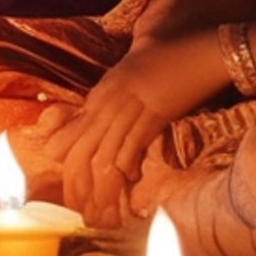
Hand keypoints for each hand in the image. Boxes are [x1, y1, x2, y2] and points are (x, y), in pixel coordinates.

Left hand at [43, 31, 227, 226]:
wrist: (187, 47)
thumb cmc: (157, 66)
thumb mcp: (124, 86)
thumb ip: (109, 110)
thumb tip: (101, 140)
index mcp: (101, 96)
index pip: (73, 134)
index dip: (68, 164)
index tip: (68, 190)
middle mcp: (109, 101)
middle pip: (84, 146)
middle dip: (79, 180)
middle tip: (80, 208)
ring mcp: (131, 105)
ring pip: (106, 148)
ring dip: (103, 181)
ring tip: (102, 206)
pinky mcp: (155, 110)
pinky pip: (135, 139)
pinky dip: (130, 161)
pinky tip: (130, 178)